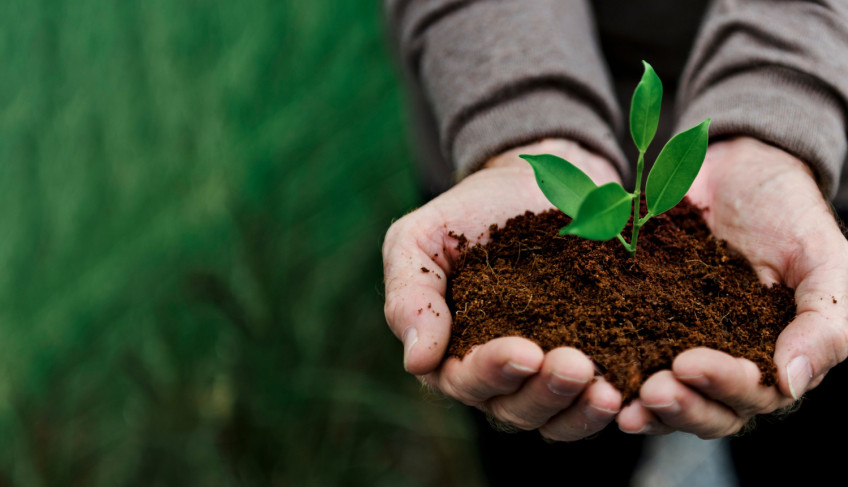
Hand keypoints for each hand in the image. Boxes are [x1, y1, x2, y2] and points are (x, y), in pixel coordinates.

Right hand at [383, 139, 624, 439]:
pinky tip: (630, 391)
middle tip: (575, 366)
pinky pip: (595, 400)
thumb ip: (410, 295)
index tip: (524, 351)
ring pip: (557, 417)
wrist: (532, 182)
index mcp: (450, 352)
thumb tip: (417, 362)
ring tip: (606, 390)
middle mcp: (498, 375)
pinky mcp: (590, 359)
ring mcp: (544, 373)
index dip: (493, 371)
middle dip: (544, 393)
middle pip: (514, 409)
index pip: (464, 379)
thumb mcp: (420, 239)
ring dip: (579, 410)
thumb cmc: (467, 213)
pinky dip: (610, 403)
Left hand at [617, 136, 847, 437]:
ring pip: (664, 395)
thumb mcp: (826, 260)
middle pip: (704, 409)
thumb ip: (826, 322)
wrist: (736, 170)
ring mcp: (678, 345)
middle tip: (650, 390)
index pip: (752, 395)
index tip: (688, 364)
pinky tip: (590, 370)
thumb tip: (791, 384)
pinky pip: (624, 354)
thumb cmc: (790, 215)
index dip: (722, 387)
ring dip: (643, 405)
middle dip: (679, 406)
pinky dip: (610, 368)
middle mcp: (724, 363)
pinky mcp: (639, 322)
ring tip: (619, 401)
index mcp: (772, 359)